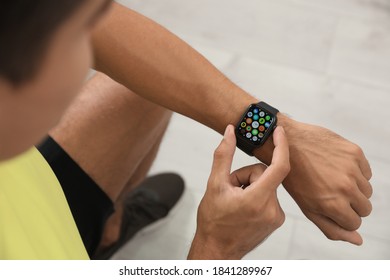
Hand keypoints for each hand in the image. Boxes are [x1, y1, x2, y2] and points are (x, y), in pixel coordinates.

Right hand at [188, 125, 289, 259]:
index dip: (281, 145)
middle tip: (231, 188)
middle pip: (265, 174)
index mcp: (257, 199)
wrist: (217, 249)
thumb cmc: (213, 221)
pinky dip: (256, 195)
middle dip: (246, 175)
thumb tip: (230, 132)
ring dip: (251, 186)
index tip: (278, 131)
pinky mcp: (276, 220)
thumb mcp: (214, 185)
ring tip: (235, 200)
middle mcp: (272, 209)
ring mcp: (276, 216)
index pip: (279, 166)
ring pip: (266, 185)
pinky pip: (269, 196)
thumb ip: (223, 155)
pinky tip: (243, 207)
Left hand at [257, 117, 372, 244]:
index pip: (355, 222)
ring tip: (332, 180)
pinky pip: (366, 172)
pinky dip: (355, 172)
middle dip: (351, 204)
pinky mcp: (354, 152)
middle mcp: (346, 187)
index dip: (343, 216)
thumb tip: (358, 240)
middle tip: (332, 193)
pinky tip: (336, 167)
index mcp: (333, 204)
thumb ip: (332, 227)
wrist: (286, 144)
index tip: (331, 207)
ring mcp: (351, 168)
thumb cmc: (294, 178)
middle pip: (365, 208)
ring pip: (367, 190)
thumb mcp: (307, 207)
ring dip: (354, 188)